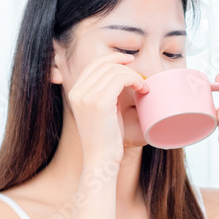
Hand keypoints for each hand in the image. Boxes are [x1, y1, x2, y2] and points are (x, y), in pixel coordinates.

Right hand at [68, 52, 148, 166]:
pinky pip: (121, 78)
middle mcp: (78, 92)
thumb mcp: (100, 113)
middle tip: (140, 76)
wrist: (100, 161)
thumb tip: (119, 78)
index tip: (128, 60)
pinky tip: (142, 89)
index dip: (112, 58)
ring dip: (133, 75)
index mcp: (75, 93)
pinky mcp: (100, 102)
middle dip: (125, 65)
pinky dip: (135, 80)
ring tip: (143, 88)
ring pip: (115, 70)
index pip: (94, 65)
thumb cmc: (104, 141)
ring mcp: (87, 96)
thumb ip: (103, 95)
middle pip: (104, 64)